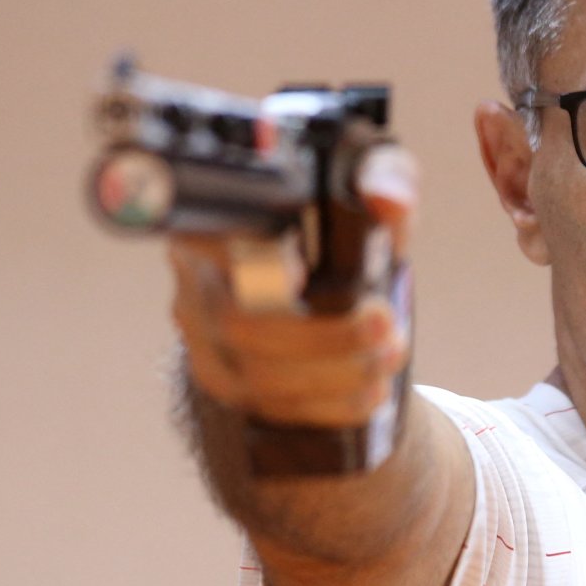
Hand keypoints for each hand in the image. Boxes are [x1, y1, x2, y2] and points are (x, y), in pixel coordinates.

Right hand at [168, 145, 417, 427]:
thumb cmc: (340, 224)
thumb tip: (388, 199)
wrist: (328, 284)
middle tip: (385, 326)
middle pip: (238, 321)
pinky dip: (327, 406)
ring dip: (335, 376)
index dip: (238, 255)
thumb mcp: (365, 193)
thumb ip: (383, 178)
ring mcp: (203, 336)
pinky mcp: (223, 382)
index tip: (298, 273)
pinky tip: (369, 393)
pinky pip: (268, 407)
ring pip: (254, 375)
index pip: (203, 233)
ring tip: (389, 358)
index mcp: (218, 218)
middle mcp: (196, 277)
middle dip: (323, 335)